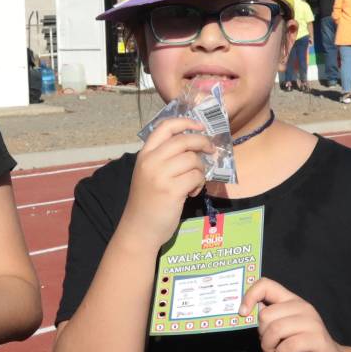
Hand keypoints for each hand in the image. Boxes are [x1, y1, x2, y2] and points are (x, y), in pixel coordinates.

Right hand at [121, 118, 214, 249]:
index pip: (166, 127)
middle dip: (203, 143)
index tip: (200, 127)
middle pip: (184, 140)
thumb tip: (195, 145)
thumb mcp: (149, 173)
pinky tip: (192, 193)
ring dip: (200, 170)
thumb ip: (165, 158)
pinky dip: (199, 184)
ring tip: (194, 182)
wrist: (139, 228)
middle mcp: (151, 161)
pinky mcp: (172, 190)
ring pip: (193, 159)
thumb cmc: (147, 201)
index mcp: (145, 154)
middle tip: (211, 151)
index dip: (186, 122)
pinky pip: (196, 177)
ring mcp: (160, 175)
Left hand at [241, 277, 344, 351]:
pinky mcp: (318, 340)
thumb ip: (268, 319)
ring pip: (275, 329)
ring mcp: (312, 323)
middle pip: (266, 314)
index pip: (266, 285)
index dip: (250, 296)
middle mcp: (303, 307)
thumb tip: (248, 310)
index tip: (242, 313)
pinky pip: (288, 345)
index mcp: (292, 301)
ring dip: (268, 347)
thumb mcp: (280, 331)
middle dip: (261, 335)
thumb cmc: (300, 349)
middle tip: (267, 346)